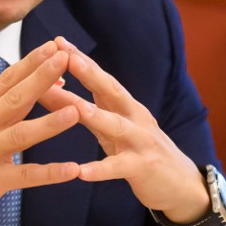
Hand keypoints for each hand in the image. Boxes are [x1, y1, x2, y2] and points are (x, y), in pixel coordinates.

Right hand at [0, 40, 80, 225]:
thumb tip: (30, 92)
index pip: (6, 81)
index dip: (30, 62)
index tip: (53, 46)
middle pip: (15, 98)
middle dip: (42, 77)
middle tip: (65, 59)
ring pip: (21, 134)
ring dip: (50, 122)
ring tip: (76, 111)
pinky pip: (24, 176)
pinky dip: (49, 173)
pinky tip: (71, 170)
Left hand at [41, 37, 209, 223]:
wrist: (180, 184)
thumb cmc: (136, 151)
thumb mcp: (108, 128)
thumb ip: (81, 110)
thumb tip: (46, 90)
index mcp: (123, 104)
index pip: (99, 76)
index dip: (80, 59)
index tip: (57, 42)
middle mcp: (133, 116)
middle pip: (111, 90)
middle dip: (89, 73)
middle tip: (67, 58)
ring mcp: (140, 140)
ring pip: (117, 125)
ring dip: (97, 115)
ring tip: (77, 108)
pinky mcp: (142, 167)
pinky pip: (119, 167)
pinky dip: (100, 169)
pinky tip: (81, 172)